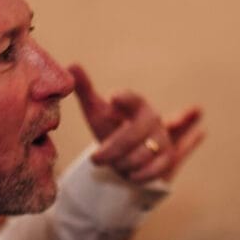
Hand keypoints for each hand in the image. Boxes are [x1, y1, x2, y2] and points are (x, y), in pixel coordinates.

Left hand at [68, 64, 203, 183]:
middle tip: (94, 159)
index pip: (132, 99)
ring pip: (140, 155)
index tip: (113, 97)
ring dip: (121, 164)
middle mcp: (152, 119)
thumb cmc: (111, 127)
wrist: (129, 151)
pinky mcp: (167, 158)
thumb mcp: (97, 111)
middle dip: (112, 150)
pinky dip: (138, 175)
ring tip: (115, 164)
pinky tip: (129, 174)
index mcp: (135, 104)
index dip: (124, 98)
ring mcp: (162, 138)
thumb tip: (71, 64)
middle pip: (133, 134)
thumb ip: (85, 89)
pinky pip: (152, 170)